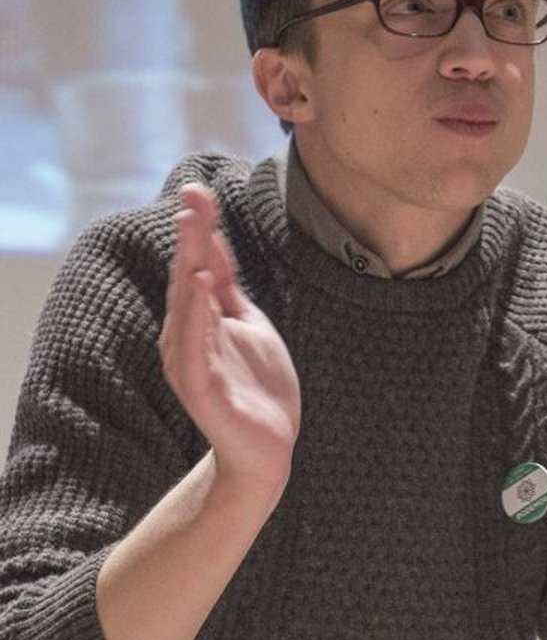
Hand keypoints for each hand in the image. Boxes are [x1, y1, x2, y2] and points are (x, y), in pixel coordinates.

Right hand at [159, 185, 300, 486]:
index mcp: (197, 322)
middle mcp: (186, 338)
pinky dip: (197, 319)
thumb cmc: (256, 386)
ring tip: (194, 233)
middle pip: (187, 280)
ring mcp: (192, 365)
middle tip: (191, 200)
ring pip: (187, 310)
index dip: (198, 229)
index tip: (198, 190)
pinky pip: (197, 350)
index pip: (198, 267)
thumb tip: (215, 245)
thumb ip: (229, 291)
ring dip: (189, 271)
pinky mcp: (203, 391)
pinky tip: (204, 290)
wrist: (266, 449)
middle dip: (190, 239)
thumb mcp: (248, 326)